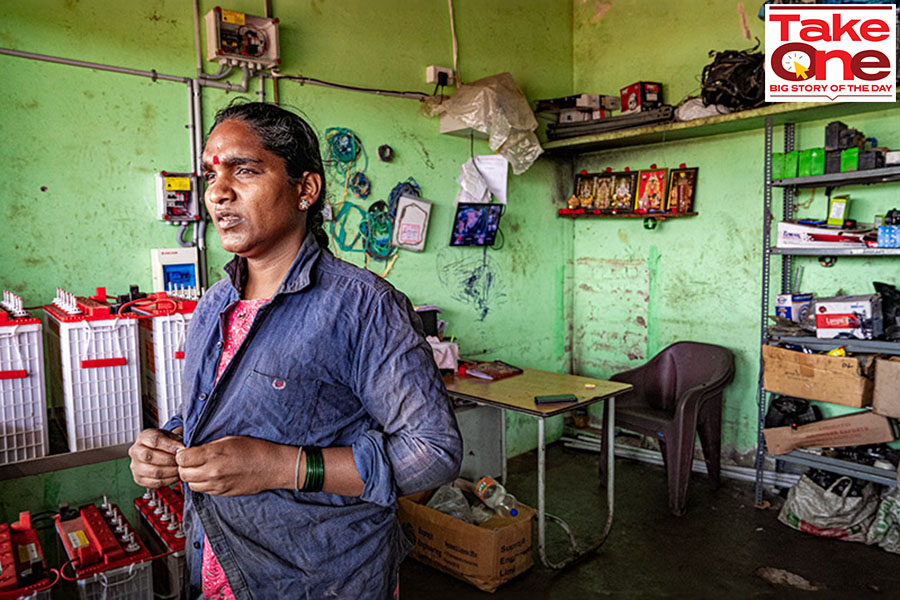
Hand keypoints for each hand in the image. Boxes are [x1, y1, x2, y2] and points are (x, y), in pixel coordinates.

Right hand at [129, 427, 184, 488]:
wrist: (159, 452)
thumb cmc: (166, 443)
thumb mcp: (171, 436)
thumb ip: (176, 440)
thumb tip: (183, 450)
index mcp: (143, 436)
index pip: (154, 440)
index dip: (169, 445)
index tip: (181, 448)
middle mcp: (135, 451)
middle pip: (149, 456)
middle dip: (169, 460)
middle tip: (181, 461)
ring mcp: (135, 466)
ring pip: (153, 471)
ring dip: (171, 471)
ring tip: (180, 469)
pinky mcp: (139, 479)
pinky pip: (155, 482)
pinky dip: (169, 480)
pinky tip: (176, 476)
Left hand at [176, 436, 294, 496]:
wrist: (272, 466)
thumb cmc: (255, 449)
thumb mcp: (230, 439)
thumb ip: (208, 446)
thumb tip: (192, 450)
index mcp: (213, 455)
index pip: (182, 458)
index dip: (182, 453)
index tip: (186, 451)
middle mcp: (212, 472)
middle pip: (183, 473)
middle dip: (184, 466)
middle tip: (191, 460)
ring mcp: (217, 485)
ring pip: (191, 485)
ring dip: (192, 476)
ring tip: (201, 468)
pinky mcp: (222, 493)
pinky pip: (203, 490)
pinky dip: (203, 483)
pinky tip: (211, 475)